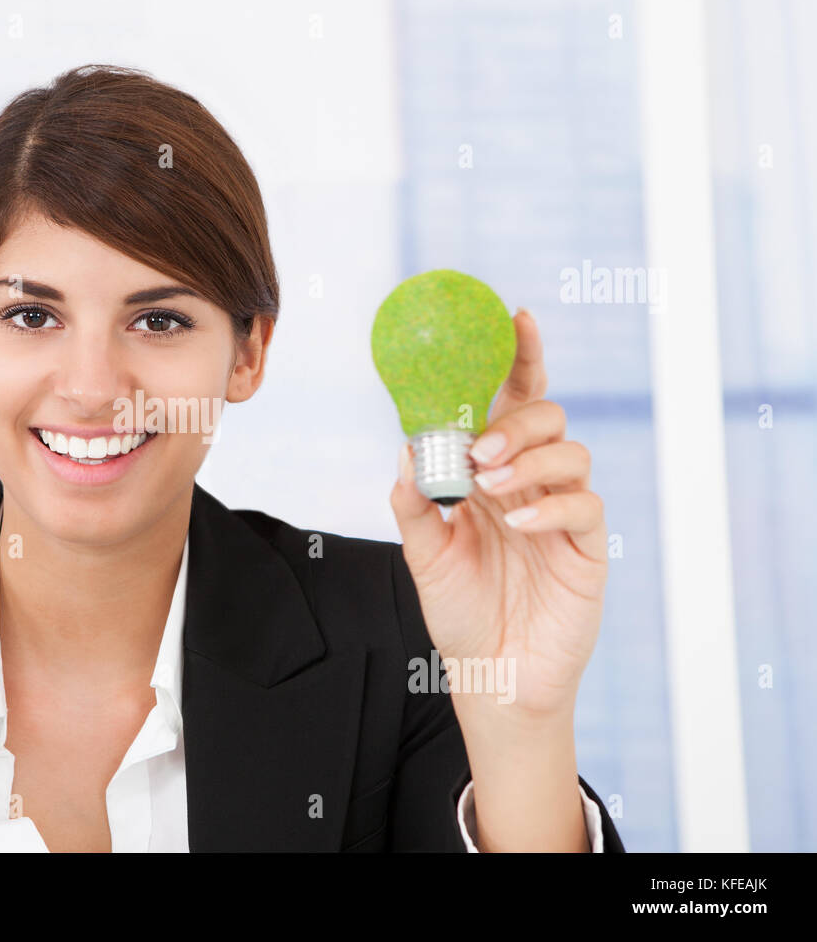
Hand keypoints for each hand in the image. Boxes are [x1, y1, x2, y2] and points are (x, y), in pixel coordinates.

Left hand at [389, 308, 606, 723]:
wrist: (491, 676)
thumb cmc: (460, 611)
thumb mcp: (423, 554)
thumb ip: (414, 503)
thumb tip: (406, 449)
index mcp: (491, 473)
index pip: (510, 403)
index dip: (518, 359)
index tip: (514, 317)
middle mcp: (530, 483)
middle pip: (546, 416)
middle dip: (515, 421)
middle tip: (479, 451)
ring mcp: (562, 513)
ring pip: (571, 452)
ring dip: (529, 459)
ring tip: (490, 487)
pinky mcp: (586, 548)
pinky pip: (585, 506)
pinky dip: (551, 504)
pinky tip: (520, 521)